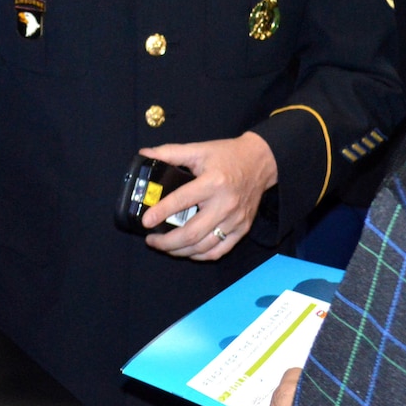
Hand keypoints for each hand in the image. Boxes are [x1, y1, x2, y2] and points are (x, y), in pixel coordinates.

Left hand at [141, 132, 276, 259]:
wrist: (260, 161)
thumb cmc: (227, 155)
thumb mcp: (199, 149)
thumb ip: (170, 152)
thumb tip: (145, 153)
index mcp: (213, 182)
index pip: (182, 201)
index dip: (161, 212)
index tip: (146, 221)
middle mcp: (225, 204)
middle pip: (192, 233)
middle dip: (167, 242)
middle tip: (151, 240)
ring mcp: (235, 220)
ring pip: (203, 246)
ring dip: (180, 251)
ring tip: (164, 246)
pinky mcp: (242, 229)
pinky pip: (219, 251)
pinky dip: (200, 255)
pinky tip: (187, 251)